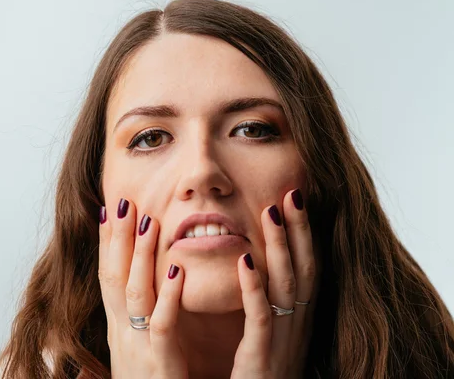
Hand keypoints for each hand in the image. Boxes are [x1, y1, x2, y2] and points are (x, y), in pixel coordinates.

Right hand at [98, 198, 188, 378]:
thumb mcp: (135, 351)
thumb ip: (135, 322)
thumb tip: (127, 296)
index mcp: (118, 329)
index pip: (108, 277)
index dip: (107, 243)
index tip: (109, 209)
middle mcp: (122, 335)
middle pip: (113, 278)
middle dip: (117, 238)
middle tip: (123, 201)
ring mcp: (137, 349)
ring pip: (133, 294)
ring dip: (139, 255)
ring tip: (147, 220)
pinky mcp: (160, 365)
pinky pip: (162, 326)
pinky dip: (168, 296)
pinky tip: (176, 269)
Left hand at [231, 189, 315, 378]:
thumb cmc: (260, 372)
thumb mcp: (270, 332)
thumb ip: (268, 300)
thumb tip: (257, 262)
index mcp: (298, 317)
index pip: (307, 266)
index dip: (304, 232)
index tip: (295, 197)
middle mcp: (297, 325)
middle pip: (303, 268)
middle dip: (299, 229)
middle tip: (291, 192)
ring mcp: (283, 340)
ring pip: (286, 285)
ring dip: (280, 246)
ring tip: (271, 211)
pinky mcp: (262, 357)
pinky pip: (260, 317)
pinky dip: (254, 288)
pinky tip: (244, 261)